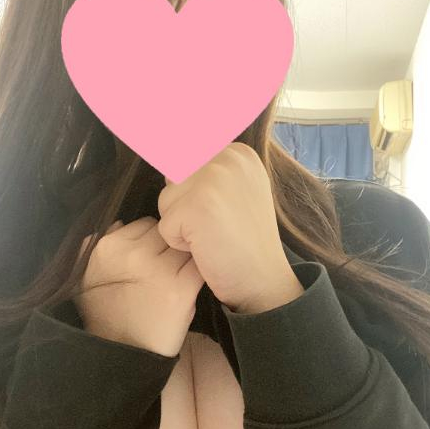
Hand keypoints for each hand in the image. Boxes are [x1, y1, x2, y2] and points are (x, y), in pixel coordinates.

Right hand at [72, 217, 204, 356]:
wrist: (123, 355)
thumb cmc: (107, 314)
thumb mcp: (86, 275)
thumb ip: (100, 244)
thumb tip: (120, 222)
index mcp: (106, 247)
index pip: (144, 224)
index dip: (151, 241)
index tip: (150, 259)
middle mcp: (131, 254)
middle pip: (167, 233)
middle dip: (168, 247)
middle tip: (165, 270)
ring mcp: (158, 269)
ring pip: (184, 246)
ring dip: (184, 260)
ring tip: (177, 279)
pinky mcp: (181, 288)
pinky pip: (199, 266)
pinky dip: (198, 274)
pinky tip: (190, 287)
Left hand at [157, 142, 303, 312]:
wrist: (264, 279)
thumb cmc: (245, 240)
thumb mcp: (237, 190)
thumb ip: (210, 169)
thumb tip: (168, 150)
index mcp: (237, 152)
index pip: (186, 158)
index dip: (192, 193)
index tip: (217, 212)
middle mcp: (227, 157)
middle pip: (174, 178)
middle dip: (184, 208)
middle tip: (217, 226)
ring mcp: (213, 179)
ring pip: (166, 200)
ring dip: (181, 224)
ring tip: (213, 235)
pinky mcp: (196, 205)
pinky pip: (166, 225)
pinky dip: (180, 243)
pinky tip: (208, 247)